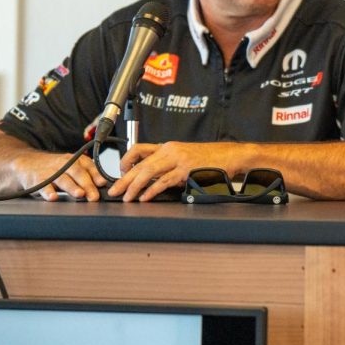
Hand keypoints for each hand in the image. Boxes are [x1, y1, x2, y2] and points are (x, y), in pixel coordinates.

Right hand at [15, 152, 106, 201]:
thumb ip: (86, 177)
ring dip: (72, 187)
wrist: (27, 164)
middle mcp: (63, 164)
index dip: (96, 174)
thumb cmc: (54, 169)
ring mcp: (50, 171)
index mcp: (74, 160)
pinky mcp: (37, 180)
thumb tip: (103, 188)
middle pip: (78, 173)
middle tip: (94, 196)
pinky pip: (43, 186)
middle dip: (88, 184)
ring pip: (63, 179)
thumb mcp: (71, 169)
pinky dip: (48, 192)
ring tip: (80, 194)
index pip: (88, 166)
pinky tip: (53, 197)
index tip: (103, 183)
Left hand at [111, 142, 229, 201]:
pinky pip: (164, 181)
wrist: (230, 156)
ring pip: (148, 171)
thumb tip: (153, 180)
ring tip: (127, 197)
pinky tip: (145, 197)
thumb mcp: (186, 157)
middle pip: (140, 164)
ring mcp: (179, 160)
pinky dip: (152, 190)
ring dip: (135, 186)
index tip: (120, 172)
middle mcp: (171, 150)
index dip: (126, 160)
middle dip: (124, 179)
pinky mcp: (186, 171)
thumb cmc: (211, 159)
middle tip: (115, 190)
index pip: (139, 148)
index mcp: (169, 147)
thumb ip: (169, 165)